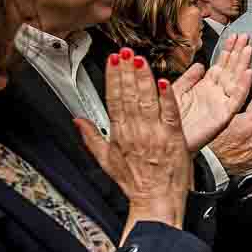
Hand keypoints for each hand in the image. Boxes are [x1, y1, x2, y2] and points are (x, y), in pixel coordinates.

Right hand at [76, 49, 191, 226]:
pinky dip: (166, 98)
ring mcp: (154, 134)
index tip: (112, 61)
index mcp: (119, 134)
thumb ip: (91, 138)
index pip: (113, 100)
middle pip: (129, 96)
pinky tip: (163, 82)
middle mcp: (135, 132)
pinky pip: (170, 113)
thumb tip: (77, 120)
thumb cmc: (135, 183)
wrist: (155, 201)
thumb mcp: (106, 161)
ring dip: (143, 78)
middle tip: (125, 51)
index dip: (112, 78)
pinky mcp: (174, 138)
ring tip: (139, 59)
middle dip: (126, 71)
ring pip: (147, 100)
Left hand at [174, 35, 251, 151]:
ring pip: (235, 81)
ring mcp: (220, 105)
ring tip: (248, 49)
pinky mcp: (222, 116)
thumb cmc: (168, 121)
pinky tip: (248, 73)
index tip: (235, 37)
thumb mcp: (175, 92)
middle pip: (231, 70)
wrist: (166, 140)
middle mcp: (214, 95)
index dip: (228, 51)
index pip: (220, 66)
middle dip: (238, 53)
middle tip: (245, 36)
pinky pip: (235, 100)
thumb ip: (188, 78)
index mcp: (203, 89)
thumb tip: (200, 65)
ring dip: (242, 65)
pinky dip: (242, 87)